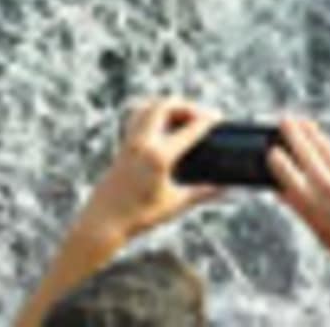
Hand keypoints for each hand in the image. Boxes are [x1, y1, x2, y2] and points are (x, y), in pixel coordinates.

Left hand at [77, 98, 222, 242]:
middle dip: (186, 106)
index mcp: (160, 157)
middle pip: (165, 106)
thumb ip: (203, 192)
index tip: (218, 117)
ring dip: (167, 106)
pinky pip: (136, 118)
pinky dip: (151, 114)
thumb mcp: (176, 203)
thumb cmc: (139, 216)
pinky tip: (162, 126)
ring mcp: (130, 143)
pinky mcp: (122, 147)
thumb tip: (227, 189)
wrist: (103, 223)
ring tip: (182, 117)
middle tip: (199, 116)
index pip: (189, 129)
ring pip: (148, 107)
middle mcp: (143, 144)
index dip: (207, 120)